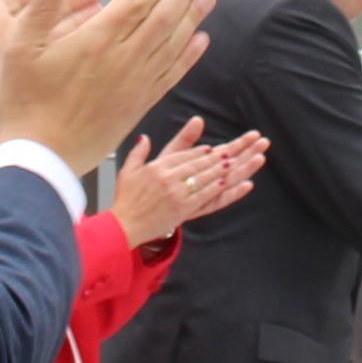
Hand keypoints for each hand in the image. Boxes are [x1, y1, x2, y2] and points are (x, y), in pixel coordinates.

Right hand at [0, 0, 215, 174]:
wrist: (42, 159)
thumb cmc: (25, 103)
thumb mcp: (20, 49)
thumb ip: (42, 7)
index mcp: (96, 41)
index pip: (135, 3)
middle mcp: (123, 59)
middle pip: (162, 20)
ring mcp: (135, 84)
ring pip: (173, 45)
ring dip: (193, 19)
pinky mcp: (139, 106)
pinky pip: (171, 75)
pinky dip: (189, 57)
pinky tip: (201, 42)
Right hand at [108, 122, 267, 245]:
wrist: (123, 225)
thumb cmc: (125, 199)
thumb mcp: (128, 171)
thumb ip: (139, 153)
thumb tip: (144, 138)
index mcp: (158, 166)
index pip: (185, 155)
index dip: (201, 152)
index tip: (214, 149)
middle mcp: (169, 177)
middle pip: (200, 163)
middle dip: (220, 155)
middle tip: (236, 148)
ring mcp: (177, 193)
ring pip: (205, 178)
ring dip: (223, 169)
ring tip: (238, 161)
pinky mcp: (182, 209)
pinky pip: (204, 196)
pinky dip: (217, 189)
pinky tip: (228, 183)